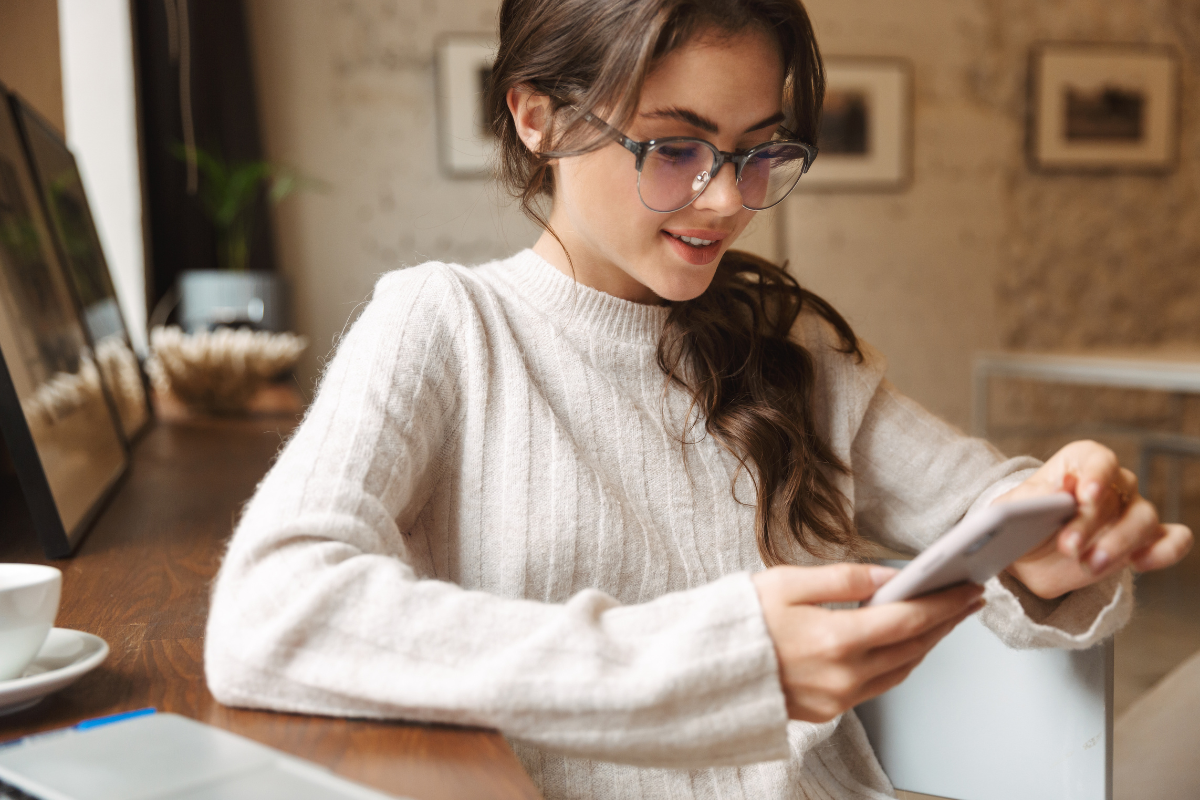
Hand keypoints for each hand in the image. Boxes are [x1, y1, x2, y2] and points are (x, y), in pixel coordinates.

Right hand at [752, 564, 983, 722]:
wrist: (702, 671)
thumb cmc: (738, 622)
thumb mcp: (786, 582)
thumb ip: (842, 578)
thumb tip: (887, 575)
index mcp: (835, 639)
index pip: (908, 619)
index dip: (944, 603)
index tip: (967, 588)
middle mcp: (843, 675)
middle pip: (913, 647)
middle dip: (946, 622)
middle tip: (968, 600)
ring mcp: (837, 697)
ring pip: (901, 671)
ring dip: (927, 644)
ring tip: (943, 620)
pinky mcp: (827, 710)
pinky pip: (878, 686)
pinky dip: (899, 663)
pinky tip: (904, 645)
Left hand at [998, 440, 1192, 598]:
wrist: (1025, 553)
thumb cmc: (1020, 521)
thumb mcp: (1012, 508)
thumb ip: (1033, 498)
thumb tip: (1060, 488)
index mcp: (1080, 464)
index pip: (1098, 459)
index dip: (1096, 475)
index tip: (1085, 495)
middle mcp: (1113, 483)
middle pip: (1117, 496)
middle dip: (1091, 523)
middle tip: (1068, 546)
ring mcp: (1132, 512)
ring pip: (1144, 519)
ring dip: (1120, 543)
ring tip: (1090, 564)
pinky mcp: (1145, 542)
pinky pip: (1172, 540)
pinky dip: (1165, 550)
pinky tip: (1140, 563)